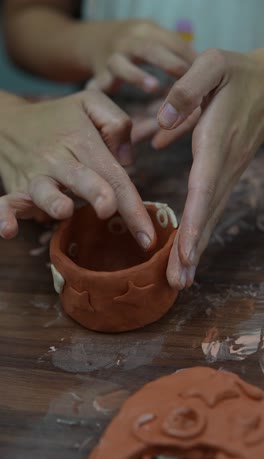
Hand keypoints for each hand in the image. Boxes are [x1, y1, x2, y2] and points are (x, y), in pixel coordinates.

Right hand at [0, 90, 154, 248]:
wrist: (9, 121)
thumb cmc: (59, 118)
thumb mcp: (91, 103)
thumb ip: (117, 123)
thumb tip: (126, 162)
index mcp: (82, 142)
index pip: (114, 177)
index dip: (133, 207)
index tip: (148, 236)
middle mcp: (59, 160)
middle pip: (82, 180)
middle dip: (97, 193)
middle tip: (108, 209)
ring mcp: (36, 176)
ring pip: (44, 191)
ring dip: (53, 201)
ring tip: (63, 209)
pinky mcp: (17, 188)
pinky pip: (6, 203)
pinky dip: (4, 215)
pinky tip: (7, 230)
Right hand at [84, 19, 195, 92]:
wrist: (93, 41)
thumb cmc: (136, 46)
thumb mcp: (155, 41)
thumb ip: (176, 53)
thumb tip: (207, 69)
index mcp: (147, 32)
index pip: (172, 42)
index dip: (188, 56)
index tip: (206, 73)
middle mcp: (128, 42)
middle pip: (149, 49)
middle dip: (169, 63)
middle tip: (187, 78)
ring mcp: (111, 59)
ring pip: (122, 65)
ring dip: (138, 76)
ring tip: (154, 87)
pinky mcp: (98, 76)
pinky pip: (99, 84)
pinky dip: (100, 90)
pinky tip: (104, 97)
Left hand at [156, 48, 263, 287]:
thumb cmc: (236, 73)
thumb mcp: (212, 65)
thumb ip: (186, 90)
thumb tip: (159, 122)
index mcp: (217, 141)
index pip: (204, 188)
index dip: (195, 222)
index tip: (185, 253)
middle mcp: (225, 164)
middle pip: (208, 212)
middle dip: (193, 249)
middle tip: (179, 282)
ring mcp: (229, 172)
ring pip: (211, 215)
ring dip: (196, 247)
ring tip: (182, 278)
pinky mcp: (226, 173)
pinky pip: (212, 206)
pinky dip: (200, 230)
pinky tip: (189, 250)